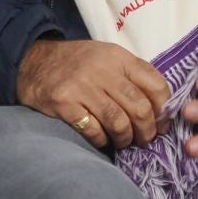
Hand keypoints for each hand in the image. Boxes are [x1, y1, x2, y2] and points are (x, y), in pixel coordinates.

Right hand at [16, 38, 170, 149]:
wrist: (33, 62)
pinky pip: (94, 131)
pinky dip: (102, 140)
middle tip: (144, 139)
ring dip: (125, 139)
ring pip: (119, 123)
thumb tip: (161, 108)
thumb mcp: (107, 57)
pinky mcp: (64, 104)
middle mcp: (102, 70)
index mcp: (118, 57)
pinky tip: (101, 138)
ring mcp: (82, 87)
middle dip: (147, 130)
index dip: (164, 109)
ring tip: (123, 141)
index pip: (156, 85)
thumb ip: (133, 75)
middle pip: (139, 108)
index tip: (161, 122)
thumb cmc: (77, 64)